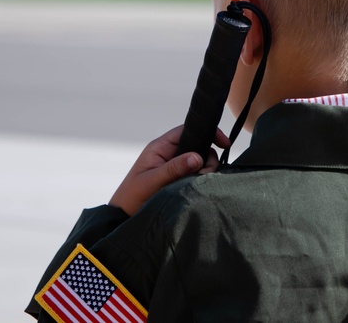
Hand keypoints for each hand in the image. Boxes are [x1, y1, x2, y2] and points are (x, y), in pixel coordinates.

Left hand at [108, 125, 231, 214]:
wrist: (124, 218)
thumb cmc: (132, 197)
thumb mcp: (152, 181)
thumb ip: (174, 168)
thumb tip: (198, 157)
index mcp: (161, 147)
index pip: (188, 130)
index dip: (207, 133)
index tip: (224, 143)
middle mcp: (170, 154)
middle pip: (199, 146)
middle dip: (208, 158)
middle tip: (204, 175)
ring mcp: (175, 168)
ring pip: (200, 162)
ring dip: (205, 172)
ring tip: (198, 185)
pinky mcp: (179, 180)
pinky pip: (197, 174)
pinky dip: (202, 179)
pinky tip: (199, 188)